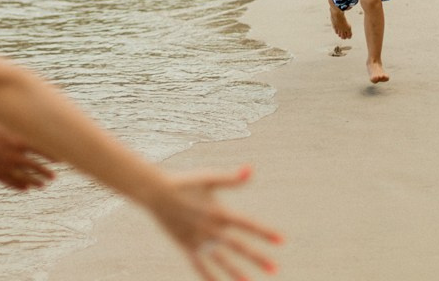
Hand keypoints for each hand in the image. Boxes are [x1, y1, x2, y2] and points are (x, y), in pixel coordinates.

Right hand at [0, 114, 55, 189]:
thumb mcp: (4, 117)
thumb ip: (18, 119)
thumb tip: (33, 107)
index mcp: (19, 141)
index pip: (43, 151)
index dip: (53, 156)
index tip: (61, 160)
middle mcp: (14, 156)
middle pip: (36, 167)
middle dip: (46, 172)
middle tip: (53, 176)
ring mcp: (4, 166)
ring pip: (25, 178)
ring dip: (35, 181)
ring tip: (43, 185)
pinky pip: (10, 182)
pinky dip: (19, 185)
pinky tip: (25, 188)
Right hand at [149, 166, 281, 279]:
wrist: (156, 192)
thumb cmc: (184, 182)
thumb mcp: (209, 178)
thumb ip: (231, 178)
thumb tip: (251, 169)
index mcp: (218, 211)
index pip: (247, 224)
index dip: (265, 232)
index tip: (282, 240)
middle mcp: (210, 228)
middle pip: (238, 246)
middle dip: (257, 258)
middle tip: (275, 268)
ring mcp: (198, 239)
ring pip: (221, 260)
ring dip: (236, 272)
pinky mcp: (186, 245)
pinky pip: (199, 265)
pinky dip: (208, 276)